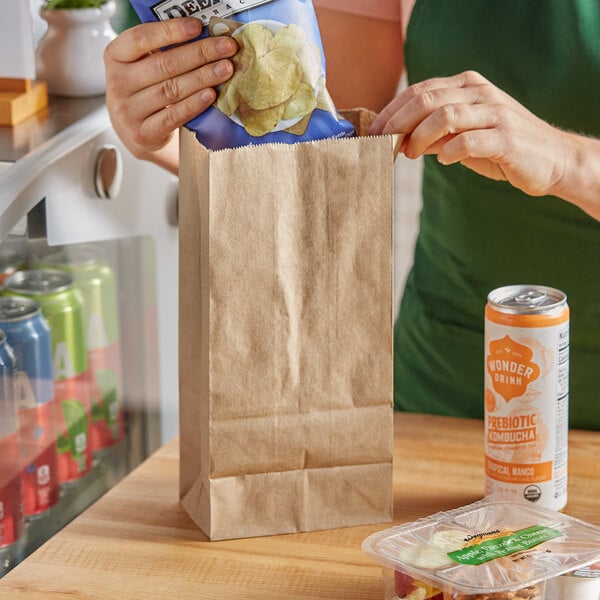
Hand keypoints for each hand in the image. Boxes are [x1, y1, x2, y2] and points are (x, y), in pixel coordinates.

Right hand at [104, 19, 237, 172]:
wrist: (135, 131)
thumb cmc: (145, 90)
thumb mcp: (143, 66)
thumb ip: (164, 50)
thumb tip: (205, 35)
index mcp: (115, 57)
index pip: (141, 38)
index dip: (170, 31)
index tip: (198, 26)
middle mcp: (118, 83)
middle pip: (163, 65)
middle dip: (199, 54)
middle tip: (226, 48)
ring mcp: (128, 111)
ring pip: (171, 90)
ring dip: (202, 78)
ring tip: (225, 70)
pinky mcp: (142, 133)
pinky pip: (173, 116)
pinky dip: (194, 104)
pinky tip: (211, 94)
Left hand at [369, 70, 571, 198]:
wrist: (551, 159)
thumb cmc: (500, 148)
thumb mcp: (462, 136)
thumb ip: (433, 134)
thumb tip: (397, 141)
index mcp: (468, 86)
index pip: (420, 91)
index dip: (391, 111)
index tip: (373, 133)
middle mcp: (480, 93)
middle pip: (427, 100)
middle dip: (397, 124)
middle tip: (383, 145)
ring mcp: (495, 113)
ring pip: (444, 116)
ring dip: (419, 138)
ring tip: (410, 154)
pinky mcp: (506, 138)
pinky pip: (468, 141)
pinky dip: (449, 152)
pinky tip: (444, 161)